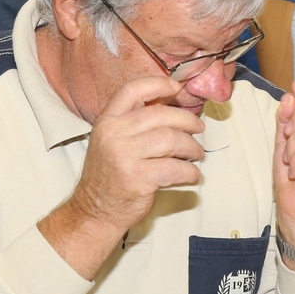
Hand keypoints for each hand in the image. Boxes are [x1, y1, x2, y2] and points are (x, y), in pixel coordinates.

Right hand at [39, 76, 204, 278]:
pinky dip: (191, 171)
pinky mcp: (137, 179)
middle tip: (198, 129)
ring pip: (171, 140)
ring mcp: (124, 156)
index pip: (132, 90)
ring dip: (192, 147)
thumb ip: (136, 121)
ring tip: (196, 154)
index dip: (158, 84)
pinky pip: (175, 168)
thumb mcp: (114, 139)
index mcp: (107, 120)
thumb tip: (173, 103)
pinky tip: (192, 174)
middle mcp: (113, 134)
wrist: (95, 209)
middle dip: (187, 121)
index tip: (177, 88)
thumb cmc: (112, 172)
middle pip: (160, 115)